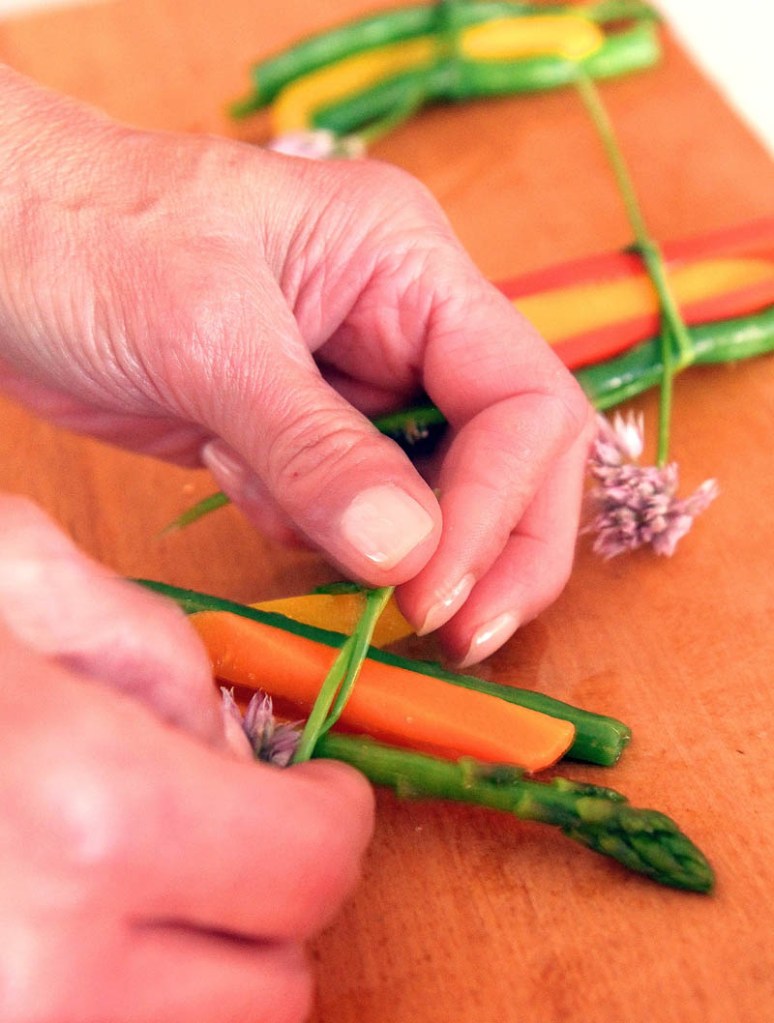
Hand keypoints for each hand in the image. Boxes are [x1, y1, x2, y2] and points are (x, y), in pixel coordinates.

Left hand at [0, 67, 593, 666]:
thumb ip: (314, 449)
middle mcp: (407, 326)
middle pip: (508, 459)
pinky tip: (226, 473)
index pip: (522, 400)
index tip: (435, 593)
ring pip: (432, 498)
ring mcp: (359, 385)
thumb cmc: (90, 241)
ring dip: (370, 537)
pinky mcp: (307, 434)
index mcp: (410, 267)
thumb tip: (408, 556)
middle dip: (486, 551)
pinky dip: (303, 527)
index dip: (500, 507)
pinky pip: (352, 513)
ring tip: (255, 490)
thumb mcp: (209, 338)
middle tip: (448, 635)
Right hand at [0, 494, 373, 1022]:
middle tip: (219, 835)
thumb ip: (154, 654)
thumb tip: (230, 745)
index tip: (315, 793)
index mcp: (92, 820)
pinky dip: (130, 993)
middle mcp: (57, 970)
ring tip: (138, 877)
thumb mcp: (17, 578)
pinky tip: (82, 917)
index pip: (308, 870)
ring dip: (201, 964)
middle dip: (268, 900)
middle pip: (272, 989)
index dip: (332, 821)